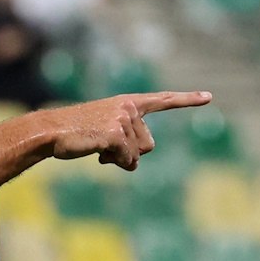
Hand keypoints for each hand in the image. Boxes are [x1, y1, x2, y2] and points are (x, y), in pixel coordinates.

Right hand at [47, 91, 211, 170]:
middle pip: (149, 144)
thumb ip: (126, 139)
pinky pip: (127, 160)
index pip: (162, 100)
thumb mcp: (105, 131)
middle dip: (132, 153)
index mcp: (128, 103)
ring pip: (137, 155)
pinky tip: (98, 154)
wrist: (50, 131)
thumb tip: (136, 163)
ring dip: (119, 159)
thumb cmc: (75, 133)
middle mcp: (129, 108)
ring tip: (97, 147)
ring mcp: (123, 120)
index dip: (187, 100)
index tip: (209, 97)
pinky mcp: (115, 134)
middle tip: (106, 147)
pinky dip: (114, 163)